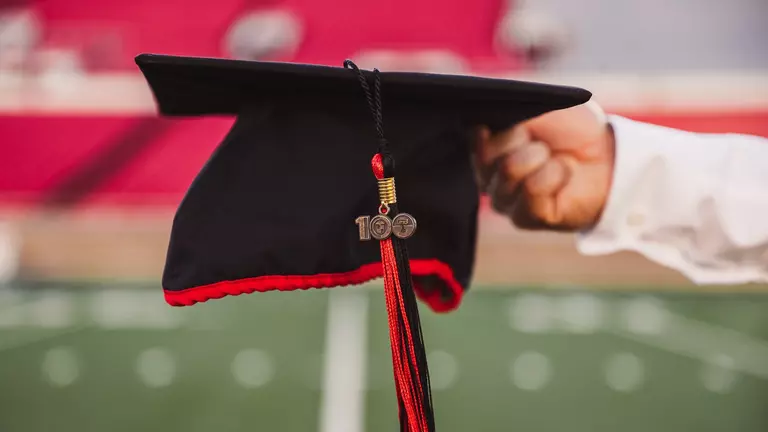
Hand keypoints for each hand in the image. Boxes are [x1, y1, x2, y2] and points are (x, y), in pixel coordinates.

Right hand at [473, 101, 614, 230]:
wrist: (608, 156)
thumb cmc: (571, 129)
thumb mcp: (539, 106)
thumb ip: (506, 111)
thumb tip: (480, 125)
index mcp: (485, 147)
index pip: (474, 137)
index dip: (498, 129)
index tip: (523, 126)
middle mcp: (487, 176)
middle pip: (488, 155)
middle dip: (523, 139)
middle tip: (543, 143)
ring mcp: (502, 200)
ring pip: (509, 170)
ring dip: (541, 157)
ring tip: (556, 159)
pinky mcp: (523, 218)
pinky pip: (531, 189)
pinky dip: (554, 175)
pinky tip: (563, 175)